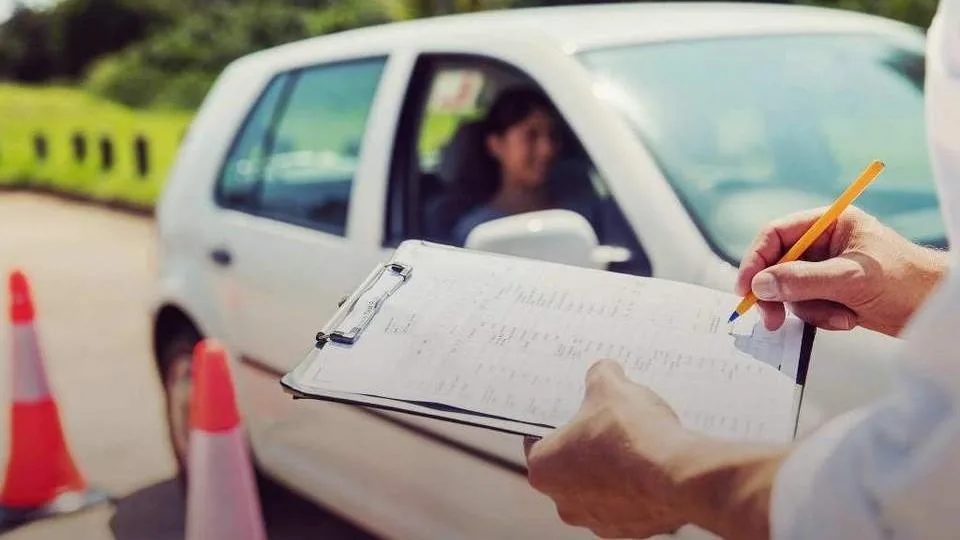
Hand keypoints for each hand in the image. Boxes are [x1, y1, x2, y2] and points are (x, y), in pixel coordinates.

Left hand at [525, 361, 785, 539]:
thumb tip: (605, 371)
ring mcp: (598, 521)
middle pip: (569, 466)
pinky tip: (652, 464)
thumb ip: (600, 376)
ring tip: (635, 441)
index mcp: (543, 469)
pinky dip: (636, 486)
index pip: (538, 441)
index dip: (556, 421)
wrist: (678, 475)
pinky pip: (628, 502)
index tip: (572, 409)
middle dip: (586, 446)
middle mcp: (564, 503)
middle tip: (606, 421)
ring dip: (612, 469)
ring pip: (599, 487)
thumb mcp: (610, 387)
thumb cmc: (631, 434)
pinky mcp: (630, 530)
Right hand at [736, 207, 946, 336]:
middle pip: (778, 265)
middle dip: (778, 293)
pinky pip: (808, 306)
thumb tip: (760, 285)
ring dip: (810, 309)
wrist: (938, 309)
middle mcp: (825, 243)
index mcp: (830, 224)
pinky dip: (823, 317)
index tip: (746, 288)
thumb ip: (802, 280)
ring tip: (840, 316)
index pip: (777, 235)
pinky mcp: (833, 293)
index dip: (756, 260)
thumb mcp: (850, 278)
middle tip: (771, 319)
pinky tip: (848, 319)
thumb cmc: (907, 282)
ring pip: (791, 290)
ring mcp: (828, 269)